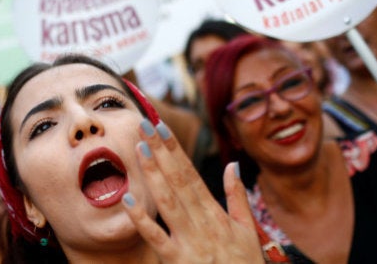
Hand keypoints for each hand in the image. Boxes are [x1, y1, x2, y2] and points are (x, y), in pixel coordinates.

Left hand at [122, 119, 262, 263]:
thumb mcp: (249, 231)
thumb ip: (238, 197)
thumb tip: (233, 165)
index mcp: (216, 213)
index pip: (191, 174)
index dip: (175, 150)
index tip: (161, 128)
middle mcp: (202, 222)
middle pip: (177, 180)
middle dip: (160, 151)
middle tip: (144, 125)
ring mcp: (189, 241)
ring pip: (168, 201)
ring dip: (153, 174)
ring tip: (139, 148)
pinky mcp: (177, 260)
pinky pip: (156, 238)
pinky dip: (141, 219)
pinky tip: (127, 199)